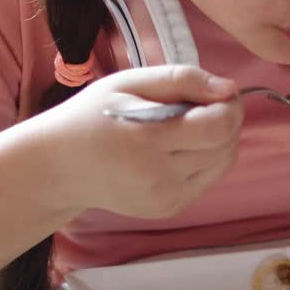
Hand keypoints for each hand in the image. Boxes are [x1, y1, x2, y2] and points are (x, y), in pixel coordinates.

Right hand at [32, 65, 243, 218]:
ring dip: (220, 139)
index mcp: (146, 139)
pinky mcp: (168, 209)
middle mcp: (159, 176)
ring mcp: (166, 198)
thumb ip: (181, 80)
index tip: (216, 93)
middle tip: (202, 104)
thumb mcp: (129, 83)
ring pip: (223, 162)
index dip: (229, 106)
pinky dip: (207, 158)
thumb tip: (230, 89)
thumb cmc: (92, 117)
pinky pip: (209, 177)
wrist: (60, 167)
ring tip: (189, 125)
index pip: (218, 127)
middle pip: (226, 145)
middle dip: (227, 120)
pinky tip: (180, 147)